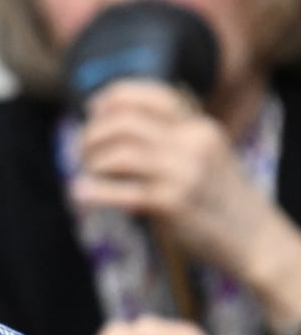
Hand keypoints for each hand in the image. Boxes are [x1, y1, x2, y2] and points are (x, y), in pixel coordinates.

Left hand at [70, 80, 276, 279]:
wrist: (256, 239)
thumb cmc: (218, 197)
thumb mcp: (204, 154)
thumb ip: (169, 138)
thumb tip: (110, 125)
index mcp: (199, 127)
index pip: (151, 95)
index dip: (114, 96)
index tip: (92, 110)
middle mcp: (193, 144)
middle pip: (124, 122)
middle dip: (92, 133)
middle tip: (83, 150)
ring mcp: (184, 173)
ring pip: (118, 154)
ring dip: (92, 162)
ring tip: (88, 173)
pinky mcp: (173, 204)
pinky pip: (120, 191)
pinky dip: (93, 192)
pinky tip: (79, 193)